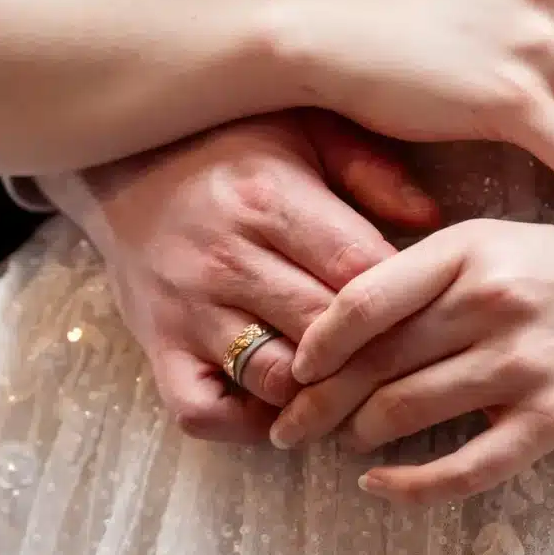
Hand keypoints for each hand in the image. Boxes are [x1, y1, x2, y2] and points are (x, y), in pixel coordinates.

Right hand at [40, 111, 438, 442]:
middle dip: (373, 353)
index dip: (404, 301)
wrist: (121, 161)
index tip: (428, 308)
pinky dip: (247, 424)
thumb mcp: (305, 130)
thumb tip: (432, 220)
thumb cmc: (232, 146)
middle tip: (407, 358)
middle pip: (326, 334)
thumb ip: (371, 170)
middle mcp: (225, 260)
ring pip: (274, 379)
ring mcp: (187, 310)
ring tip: (350, 381)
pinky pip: (204, 412)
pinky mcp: (158, 348)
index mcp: (269, 201)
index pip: (359, 275)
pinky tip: (283, 406)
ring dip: (318, 392)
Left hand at [269, 220, 553, 503]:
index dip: (315, 343)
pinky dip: (410, 485)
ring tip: (344, 441)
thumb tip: (333, 326)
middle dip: (318, 404)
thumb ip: (423, 276)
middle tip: (287, 427)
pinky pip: (465, 468)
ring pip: (406, 412)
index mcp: (471, 250)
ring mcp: (526, 364)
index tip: (294, 370)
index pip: (364, 301)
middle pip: (375, 364)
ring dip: (359, 435)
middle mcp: (495, 303)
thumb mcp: (495, 243)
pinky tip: (380, 485)